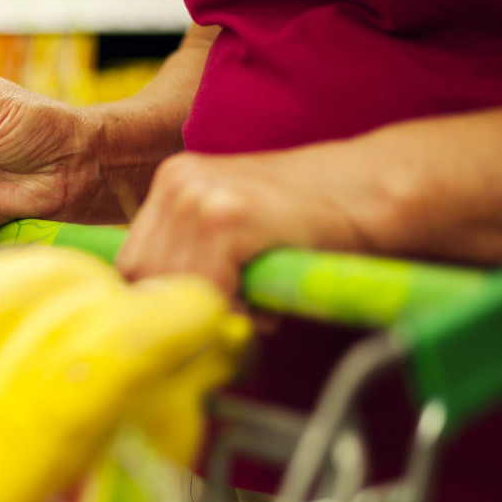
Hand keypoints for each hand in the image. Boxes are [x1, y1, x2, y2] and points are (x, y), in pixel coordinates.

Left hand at [116, 148, 378, 296]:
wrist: (370, 192)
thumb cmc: (306, 223)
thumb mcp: (234, 228)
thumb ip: (193, 260)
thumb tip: (158, 319)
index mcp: (172, 181)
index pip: (132, 262)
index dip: (160, 300)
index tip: (194, 318)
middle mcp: (177, 181)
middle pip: (142, 275)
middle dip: (182, 308)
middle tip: (231, 317)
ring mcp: (199, 195)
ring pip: (173, 284)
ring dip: (211, 310)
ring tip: (253, 308)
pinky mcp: (227, 215)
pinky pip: (207, 286)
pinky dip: (232, 308)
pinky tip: (264, 306)